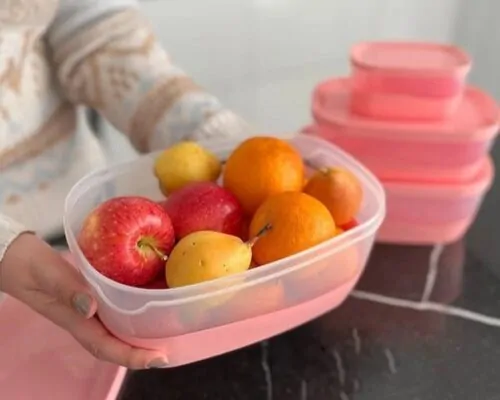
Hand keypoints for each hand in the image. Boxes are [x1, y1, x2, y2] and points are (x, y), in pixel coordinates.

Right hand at [0, 233, 167, 368]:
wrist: (15, 256)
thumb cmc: (28, 265)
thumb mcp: (46, 274)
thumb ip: (66, 289)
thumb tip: (90, 308)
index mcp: (74, 318)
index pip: (105, 346)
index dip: (131, 357)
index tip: (156, 360)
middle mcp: (83, 318)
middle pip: (114, 345)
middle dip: (139, 354)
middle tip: (166, 356)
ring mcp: (86, 309)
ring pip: (114, 331)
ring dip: (137, 338)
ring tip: (163, 338)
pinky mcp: (89, 296)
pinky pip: (112, 313)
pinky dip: (130, 317)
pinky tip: (145, 310)